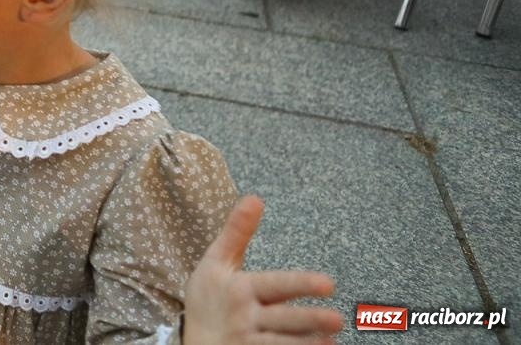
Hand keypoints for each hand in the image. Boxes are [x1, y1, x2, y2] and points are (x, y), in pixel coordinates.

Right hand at [183, 194, 340, 343]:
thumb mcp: (216, 263)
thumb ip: (236, 232)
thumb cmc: (208, 298)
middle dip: (309, 319)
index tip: (328, 284)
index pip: (275, 285)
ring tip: (333, 341)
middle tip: (337, 319)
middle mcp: (245, 317)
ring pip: (282, 344)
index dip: (300, 285)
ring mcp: (248, 342)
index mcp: (239, 288)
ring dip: (307, 343)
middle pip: (283, 318)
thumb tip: (255, 197)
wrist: (190, 340)